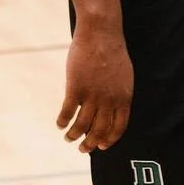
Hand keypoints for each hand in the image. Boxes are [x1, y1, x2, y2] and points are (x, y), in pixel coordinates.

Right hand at [57, 20, 133, 152]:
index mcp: (124, 97)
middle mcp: (109, 100)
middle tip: (83, 149)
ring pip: (81, 125)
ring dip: (74, 136)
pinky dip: (62, 122)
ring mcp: (92, 95)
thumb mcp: (124, 77)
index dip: (110, 139)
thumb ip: (118, 94)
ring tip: (68, 138)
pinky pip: (67, 112)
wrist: (101, 35)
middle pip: (99, 130)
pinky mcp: (76, 88)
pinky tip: (59, 124)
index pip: (119, 127)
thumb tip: (110, 109)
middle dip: (91, 144)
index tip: (102, 146)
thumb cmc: (113, 54)